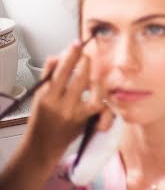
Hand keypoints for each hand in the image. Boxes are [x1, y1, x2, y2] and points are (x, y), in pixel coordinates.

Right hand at [24, 41, 112, 166]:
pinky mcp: (87, 121)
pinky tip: (97, 88)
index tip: (77, 43)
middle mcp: (61, 105)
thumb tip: (57, 55)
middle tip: (87, 53)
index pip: (60, 71)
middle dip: (85, 61)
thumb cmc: (42, 118)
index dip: (70, 55)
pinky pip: (100, 104)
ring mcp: (75, 114)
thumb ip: (48, 75)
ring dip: (94, 75)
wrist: (43, 145)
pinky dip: (101, 94)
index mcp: (47, 97)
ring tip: (91, 69)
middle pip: (78, 77)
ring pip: (92, 89)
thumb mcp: (38, 95)